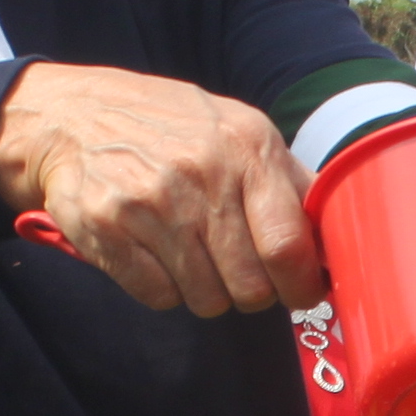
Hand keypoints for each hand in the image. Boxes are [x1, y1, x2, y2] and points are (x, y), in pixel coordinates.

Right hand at [0, 63, 321, 314]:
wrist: (72, 116)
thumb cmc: (171, 127)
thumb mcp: (238, 129)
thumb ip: (290, 180)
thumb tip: (343, 231)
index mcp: (245, 148)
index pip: (288, 246)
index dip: (302, 286)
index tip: (302, 292)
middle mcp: (200, 175)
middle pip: (250, 286)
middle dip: (253, 292)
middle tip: (241, 273)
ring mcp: (149, 204)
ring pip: (206, 299)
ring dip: (208, 291)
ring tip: (194, 254)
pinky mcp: (107, 231)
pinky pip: (159, 297)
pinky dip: (165, 288)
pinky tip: (157, 254)